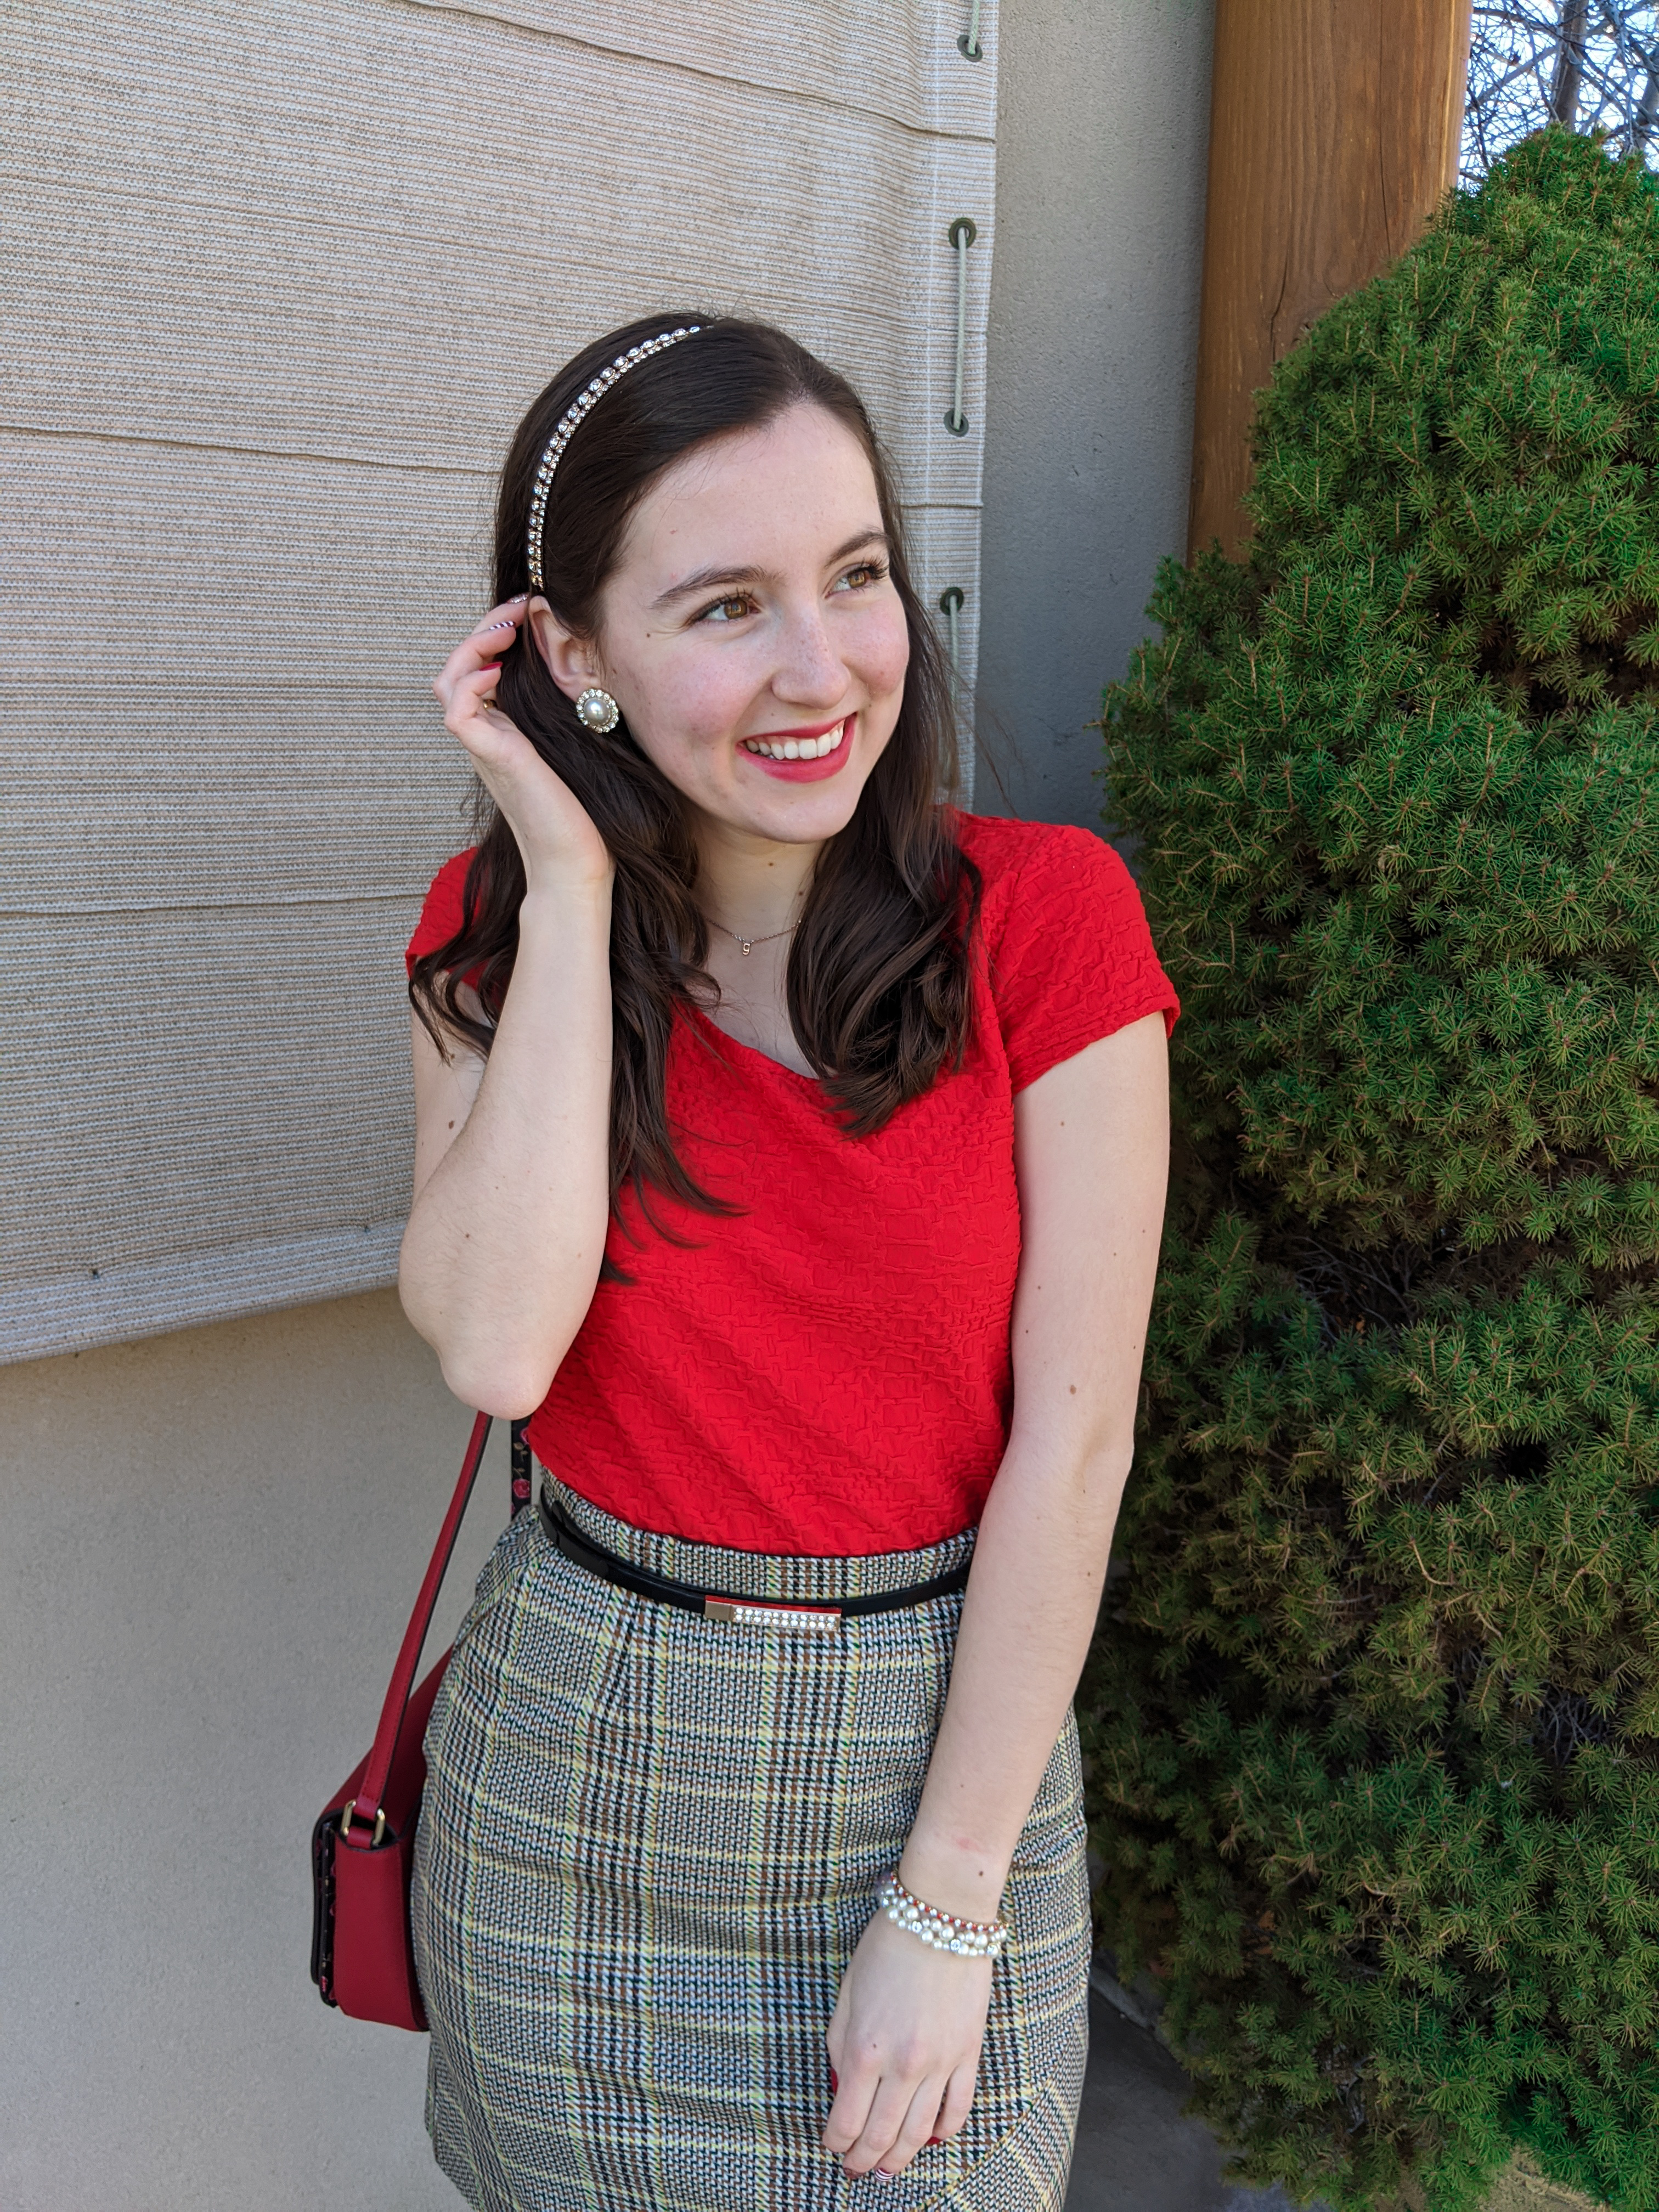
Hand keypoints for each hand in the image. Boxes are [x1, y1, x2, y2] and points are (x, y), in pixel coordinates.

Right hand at [432, 598, 611, 892]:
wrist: (576, 863)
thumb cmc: (584, 812)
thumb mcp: (579, 743)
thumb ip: (569, 708)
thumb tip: (588, 665)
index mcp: (504, 730)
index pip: (478, 667)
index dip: (495, 632)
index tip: (527, 609)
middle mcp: (488, 735)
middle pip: (456, 667)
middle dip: (482, 628)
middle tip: (516, 608)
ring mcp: (485, 748)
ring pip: (447, 682)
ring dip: (472, 646)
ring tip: (506, 631)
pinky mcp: (493, 759)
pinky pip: (457, 712)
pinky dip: (471, 684)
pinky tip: (499, 673)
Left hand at [823, 1907, 991, 2179]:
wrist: (941, 1914)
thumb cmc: (887, 1945)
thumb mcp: (848, 1994)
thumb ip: (841, 2046)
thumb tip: (843, 2089)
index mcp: (866, 2049)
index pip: (847, 2120)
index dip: (836, 2142)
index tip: (832, 2147)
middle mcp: (904, 2065)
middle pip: (883, 2136)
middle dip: (865, 2161)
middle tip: (856, 2171)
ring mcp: (941, 2063)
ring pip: (920, 2133)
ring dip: (901, 2158)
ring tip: (888, 2170)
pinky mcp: (969, 2053)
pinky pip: (958, 2108)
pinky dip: (943, 2132)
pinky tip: (931, 2139)